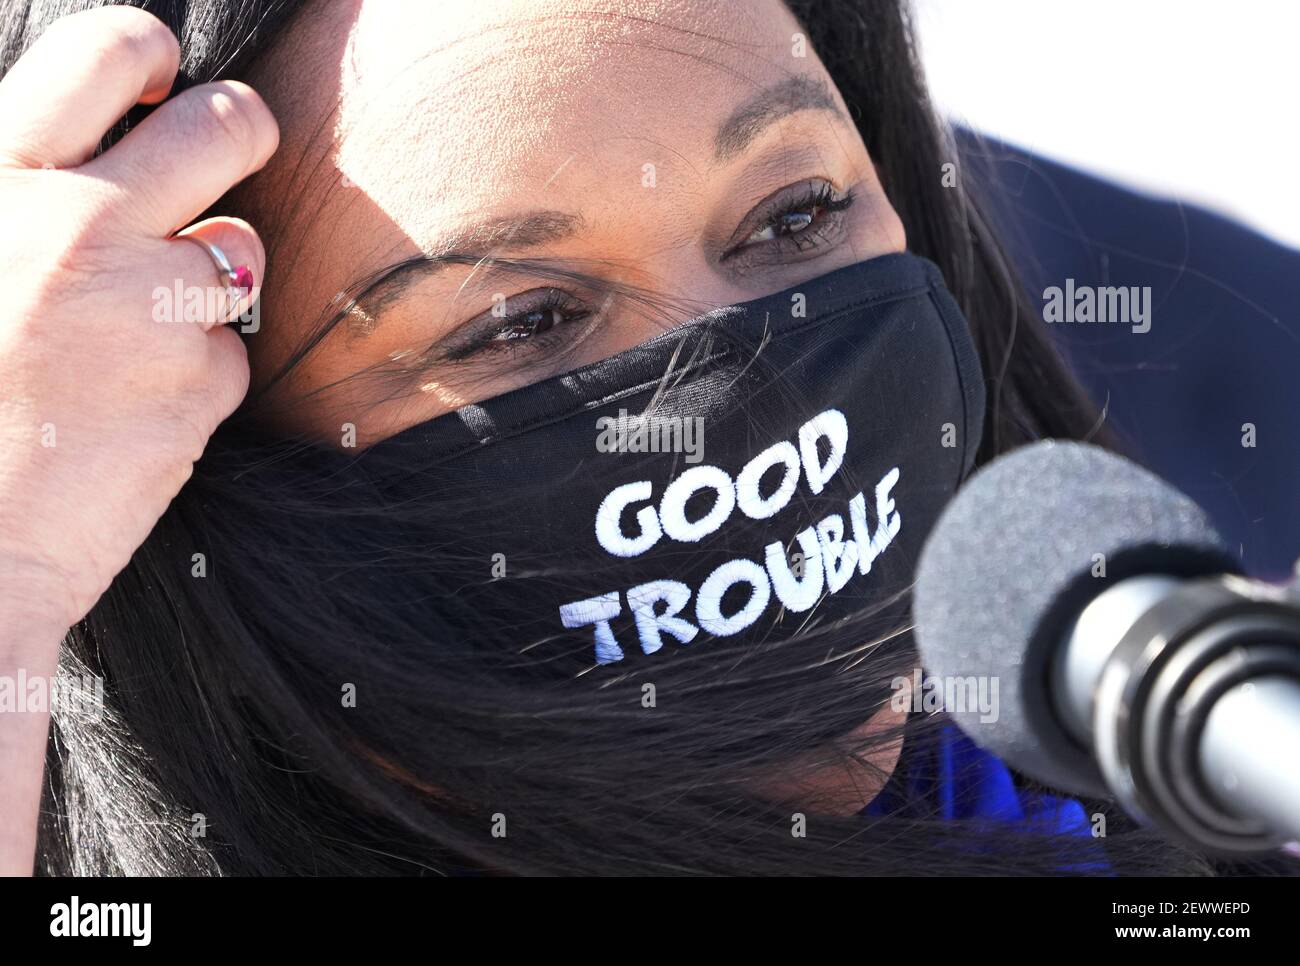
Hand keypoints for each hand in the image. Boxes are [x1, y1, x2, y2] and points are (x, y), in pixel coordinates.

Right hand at [0, 6, 278, 651]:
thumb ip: (19, 201)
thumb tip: (88, 152)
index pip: (101, 52)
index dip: (150, 49)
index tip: (166, 72)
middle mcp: (78, 227)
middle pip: (227, 126)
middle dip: (244, 128)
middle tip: (235, 146)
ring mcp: (149, 304)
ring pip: (241, 251)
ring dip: (208, 282)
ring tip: (127, 340)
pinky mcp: (200, 380)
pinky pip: (229, 353)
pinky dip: (196, 378)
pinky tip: (127, 417)